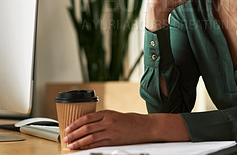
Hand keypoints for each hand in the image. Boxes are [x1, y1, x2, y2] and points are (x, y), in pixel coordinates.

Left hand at [63, 110, 190, 149]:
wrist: (146, 126)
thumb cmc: (132, 121)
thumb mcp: (116, 115)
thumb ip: (103, 118)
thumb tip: (88, 124)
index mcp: (108, 113)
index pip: (87, 117)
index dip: (75, 123)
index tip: (68, 127)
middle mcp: (108, 121)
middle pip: (86, 127)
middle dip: (74, 133)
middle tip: (66, 137)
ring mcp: (111, 131)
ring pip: (90, 136)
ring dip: (78, 141)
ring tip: (71, 144)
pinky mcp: (114, 140)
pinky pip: (98, 143)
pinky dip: (88, 146)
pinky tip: (82, 147)